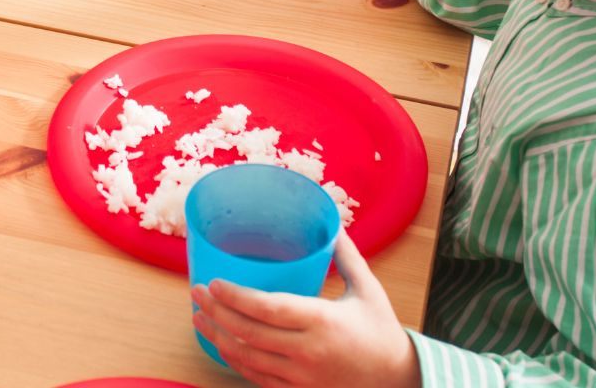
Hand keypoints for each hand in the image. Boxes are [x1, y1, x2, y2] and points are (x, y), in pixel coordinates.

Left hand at [191, 232, 419, 387]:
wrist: (400, 380)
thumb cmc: (382, 331)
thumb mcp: (367, 289)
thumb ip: (347, 256)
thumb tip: (333, 224)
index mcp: (322, 321)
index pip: (267, 309)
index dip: (235, 297)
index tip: (213, 283)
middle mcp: (307, 351)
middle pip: (248, 333)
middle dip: (216, 312)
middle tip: (196, 294)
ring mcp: (301, 377)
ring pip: (247, 358)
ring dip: (217, 337)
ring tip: (198, 317)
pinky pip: (258, 379)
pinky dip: (235, 361)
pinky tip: (222, 345)